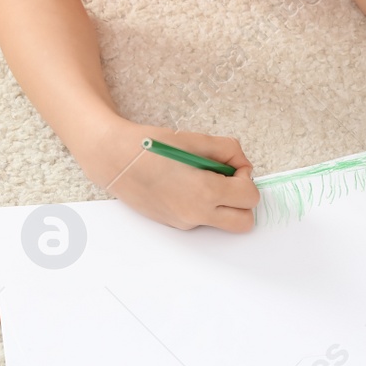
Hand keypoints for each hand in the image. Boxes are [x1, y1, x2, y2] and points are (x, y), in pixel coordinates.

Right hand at [77, 118, 258, 231]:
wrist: (114, 160)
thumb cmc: (151, 147)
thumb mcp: (196, 140)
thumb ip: (228, 150)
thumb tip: (242, 164)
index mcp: (205, 192)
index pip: (250, 197)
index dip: (246, 178)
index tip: (232, 166)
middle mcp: (196, 214)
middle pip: (244, 223)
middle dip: (242, 202)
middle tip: (228, 181)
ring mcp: (185, 223)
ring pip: (223, 223)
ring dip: (224, 205)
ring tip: (203, 181)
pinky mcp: (175, 225)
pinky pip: (202, 220)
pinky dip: (203, 206)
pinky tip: (185, 186)